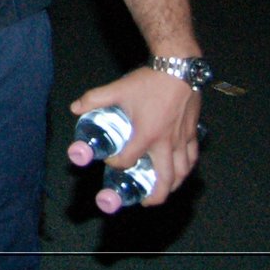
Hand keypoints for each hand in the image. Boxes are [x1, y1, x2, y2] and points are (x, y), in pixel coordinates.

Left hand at [71, 66, 200, 207]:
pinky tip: (182, 170)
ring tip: (163, 191)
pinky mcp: (193, 133)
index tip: (111, 161)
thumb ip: (94, 99)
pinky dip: (187, 168)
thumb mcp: (117, 88)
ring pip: (182, 172)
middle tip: (145, 201)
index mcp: (146, 135)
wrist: (178, 67)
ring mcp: (182, 140)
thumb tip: (75, 108)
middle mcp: (166, 143)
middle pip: (164, 179)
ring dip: (173, 185)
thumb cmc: (148, 81)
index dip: (116, 164)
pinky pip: (192, 158)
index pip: (128, 160)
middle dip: (155, 195)